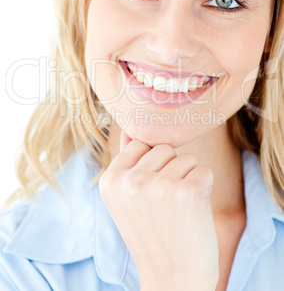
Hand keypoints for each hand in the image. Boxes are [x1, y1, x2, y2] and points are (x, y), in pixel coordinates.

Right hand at [99, 131, 218, 290]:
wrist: (172, 278)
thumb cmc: (152, 234)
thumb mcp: (127, 198)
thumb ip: (128, 162)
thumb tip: (129, 128)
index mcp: (110, 180)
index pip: (140, 144)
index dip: (152, 167)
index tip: (150, 194)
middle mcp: (130, 181)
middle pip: (164, 149)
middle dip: (171, 171)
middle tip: (164, 205)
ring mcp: (159, 186)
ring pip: (186, 159)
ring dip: (187, 180)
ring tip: (177, 211)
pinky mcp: (188, 192)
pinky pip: (204, 171)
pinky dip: (203, 189)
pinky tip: (192, 213)